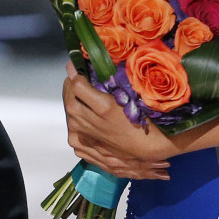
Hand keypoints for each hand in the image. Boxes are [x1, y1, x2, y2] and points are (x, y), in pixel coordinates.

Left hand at [62, 61, 172, 179]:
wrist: (149, 153)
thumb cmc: (144, 122)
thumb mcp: (130, 96)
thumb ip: (106, 80)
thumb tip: (86, 65)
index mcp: (104, 108)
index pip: (76, 84)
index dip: (76, 73)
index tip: (78, 67)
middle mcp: (88, 124)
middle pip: (69, 98)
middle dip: (72, 86)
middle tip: (81, 80)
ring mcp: (82, 137)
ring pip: (70, 113)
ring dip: (74, 103)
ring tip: (85, 99)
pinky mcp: (80, 147)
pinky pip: (73, 128)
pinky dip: (77, 120)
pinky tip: (88, 118)